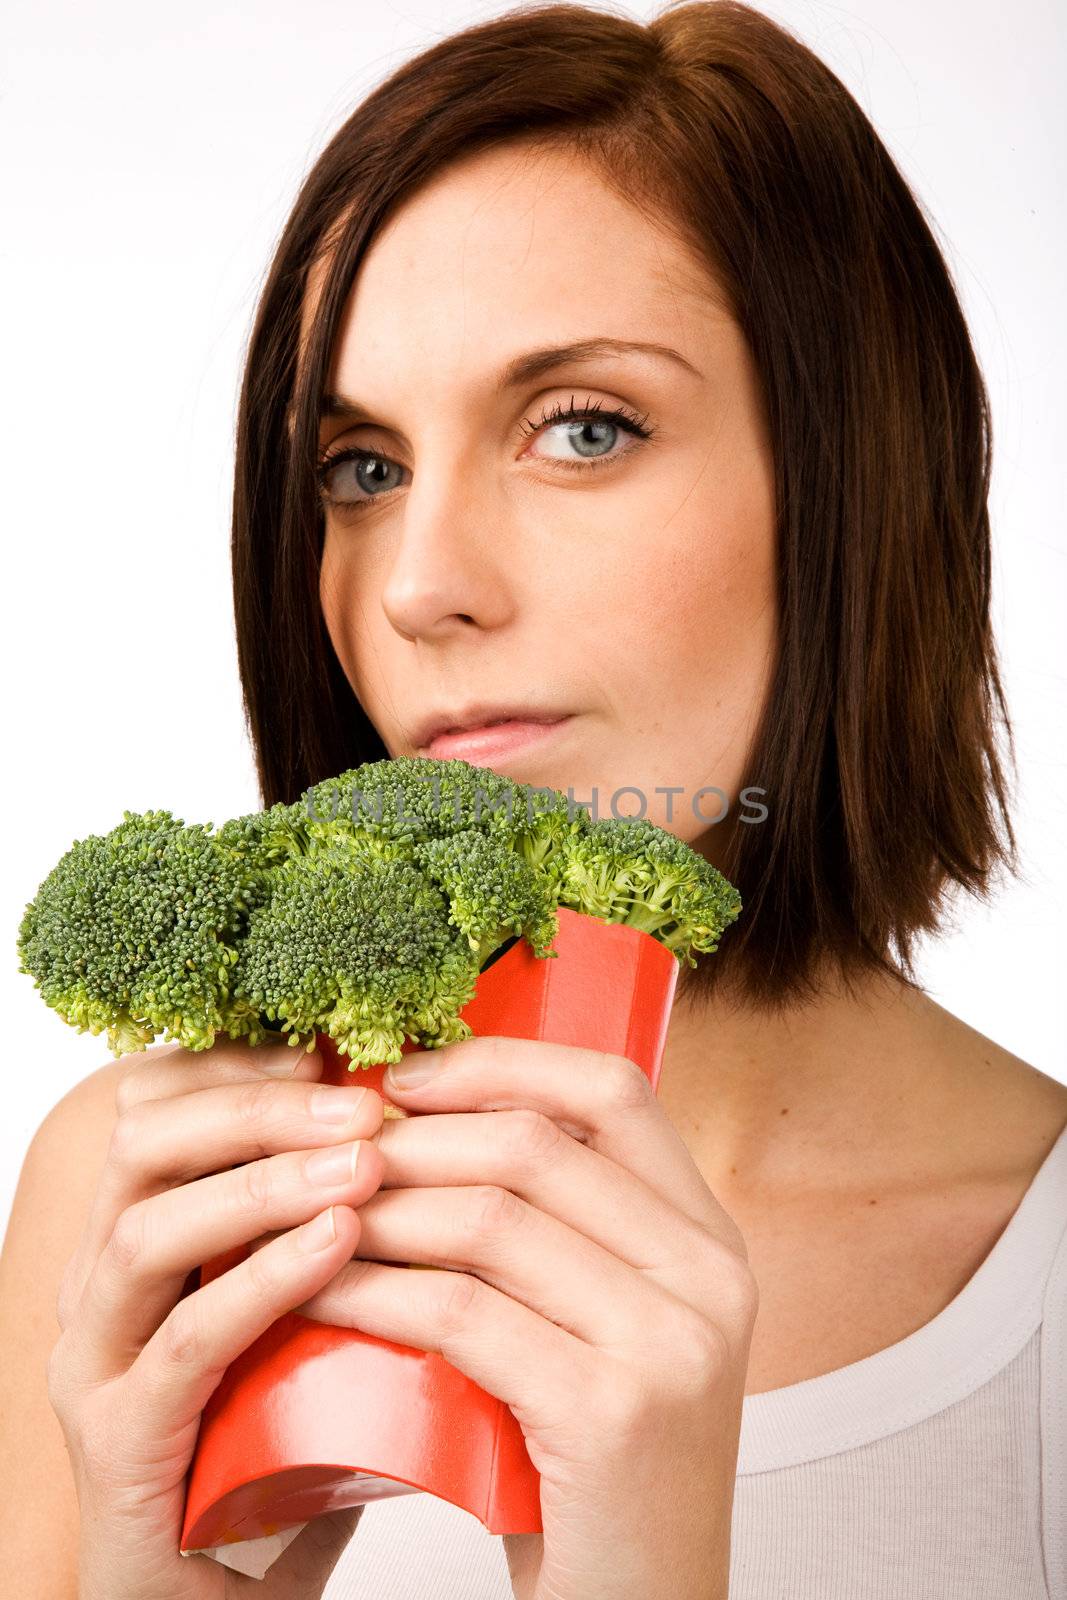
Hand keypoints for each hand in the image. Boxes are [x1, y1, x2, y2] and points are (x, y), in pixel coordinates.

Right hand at [46, 1037, 386, 1599]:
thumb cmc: (279, 1449)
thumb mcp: (309, 1311)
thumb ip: (339, 1230)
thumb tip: (443, 1129)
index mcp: (139, 1239)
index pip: (166, 1104)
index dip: (248, 1062)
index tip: (346, 1048)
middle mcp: (99, 1289)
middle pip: (143, 1141)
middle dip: (258, 1102)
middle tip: (368, 1099)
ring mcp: (96, 1365)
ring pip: (148, 1230)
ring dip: (264, 1181)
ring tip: (368, 1159)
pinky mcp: (118, 1444)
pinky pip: (184, 1341)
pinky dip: (264, 1279)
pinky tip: (340, 1244)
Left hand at [295, 1035, 756, 1599]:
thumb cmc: (591, 1480)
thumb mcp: (601, 1335)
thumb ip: (558, 1238)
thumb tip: (424, 1126)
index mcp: (709, 1240)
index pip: (613, 1091)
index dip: (500, 1064)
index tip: (404, 1077)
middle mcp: (709, 1275)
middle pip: (535, 1144)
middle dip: (411, 1138)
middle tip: (329, 1157)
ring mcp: (671, 1344)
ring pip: (488, 1219)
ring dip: (375, 1210)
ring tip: (306, 1218)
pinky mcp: (612, 1415)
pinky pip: (459, 1312)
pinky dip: (370, 1290)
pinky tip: (318, 1293)